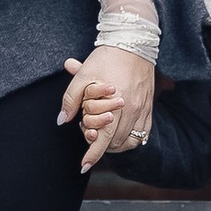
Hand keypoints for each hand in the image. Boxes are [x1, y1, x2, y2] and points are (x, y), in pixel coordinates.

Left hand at [59, 44, 154, 170]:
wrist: (133, 43)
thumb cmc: (106, 58)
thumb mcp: (83, 75)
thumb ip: (71, 98)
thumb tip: (62, 120)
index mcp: (115, 103)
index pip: (103, 138)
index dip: (93, 154)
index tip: (83, 167)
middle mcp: (131, 110)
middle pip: (115, 143)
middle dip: (100, 144)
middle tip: (88, 133)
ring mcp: (142, 110)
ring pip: (128, 141)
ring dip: (114, 143)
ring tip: (102, 133)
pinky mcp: (149, 108)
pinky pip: (142, 135)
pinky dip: (129, 139)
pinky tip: (119, 134)